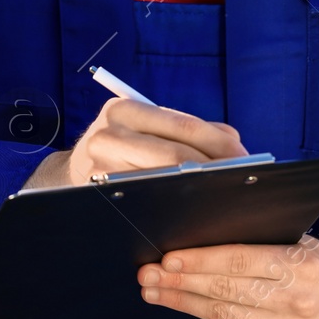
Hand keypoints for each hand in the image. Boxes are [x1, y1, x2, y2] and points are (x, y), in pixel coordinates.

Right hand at [24, 97, 247, 188]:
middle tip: (242, 181)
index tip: (247, 157)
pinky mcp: (100, 195)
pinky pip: (148, 202)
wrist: (71, 172)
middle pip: (174, 155)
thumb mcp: (148, 125)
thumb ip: (191, 129)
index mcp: (124, 109)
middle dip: (214, 169)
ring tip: (224, 195)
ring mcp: (101, 167)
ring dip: (198, 190)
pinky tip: (194, 209)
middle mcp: (108, 134)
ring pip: (162, 181)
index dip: (219, 143)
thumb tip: (235, 143)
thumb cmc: (125, 146)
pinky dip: (176, 205)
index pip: (183, 125)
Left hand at [135, 234, 318, 318]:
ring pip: (225, 316)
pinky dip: (206, 318)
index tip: (167, 258)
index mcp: (301, 266)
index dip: (199, 261)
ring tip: (154, 292)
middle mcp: (297, 301)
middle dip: (181, 282)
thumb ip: (260, 240)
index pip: (239, 261)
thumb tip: (200, 236)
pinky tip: (184, 305)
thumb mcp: (300, 243)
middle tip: (147, 275)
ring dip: (183, 303)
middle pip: (226, 290)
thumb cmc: (317, 267)